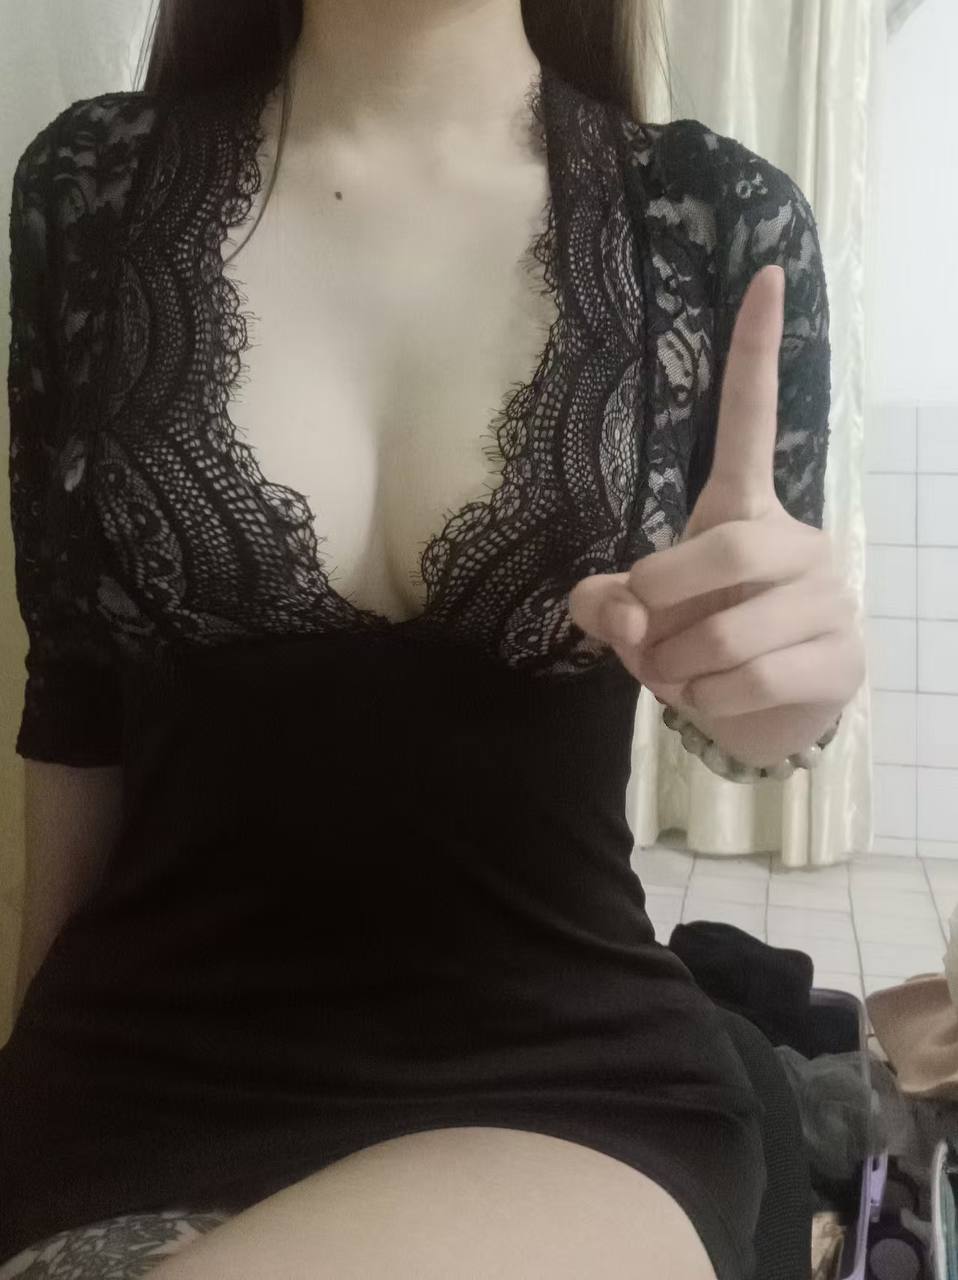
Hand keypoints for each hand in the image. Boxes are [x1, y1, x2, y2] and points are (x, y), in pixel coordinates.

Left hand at [569, 265, 864, 768]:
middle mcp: (797, 542)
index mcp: (744, 511)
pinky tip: (713, 698)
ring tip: (678, 675)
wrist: (761, 718)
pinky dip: (707, 701)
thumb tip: (620, 607)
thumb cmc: (695, 647)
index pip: (753, 421)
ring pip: (732, 631)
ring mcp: (829, 599)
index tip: (765, 273)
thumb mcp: (636, 620)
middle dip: (665, 596)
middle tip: (643, 630)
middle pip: (728, 548)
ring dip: (677, 666)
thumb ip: (606, 602)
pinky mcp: (841, 658)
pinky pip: (753, 679)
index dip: (753, 353)